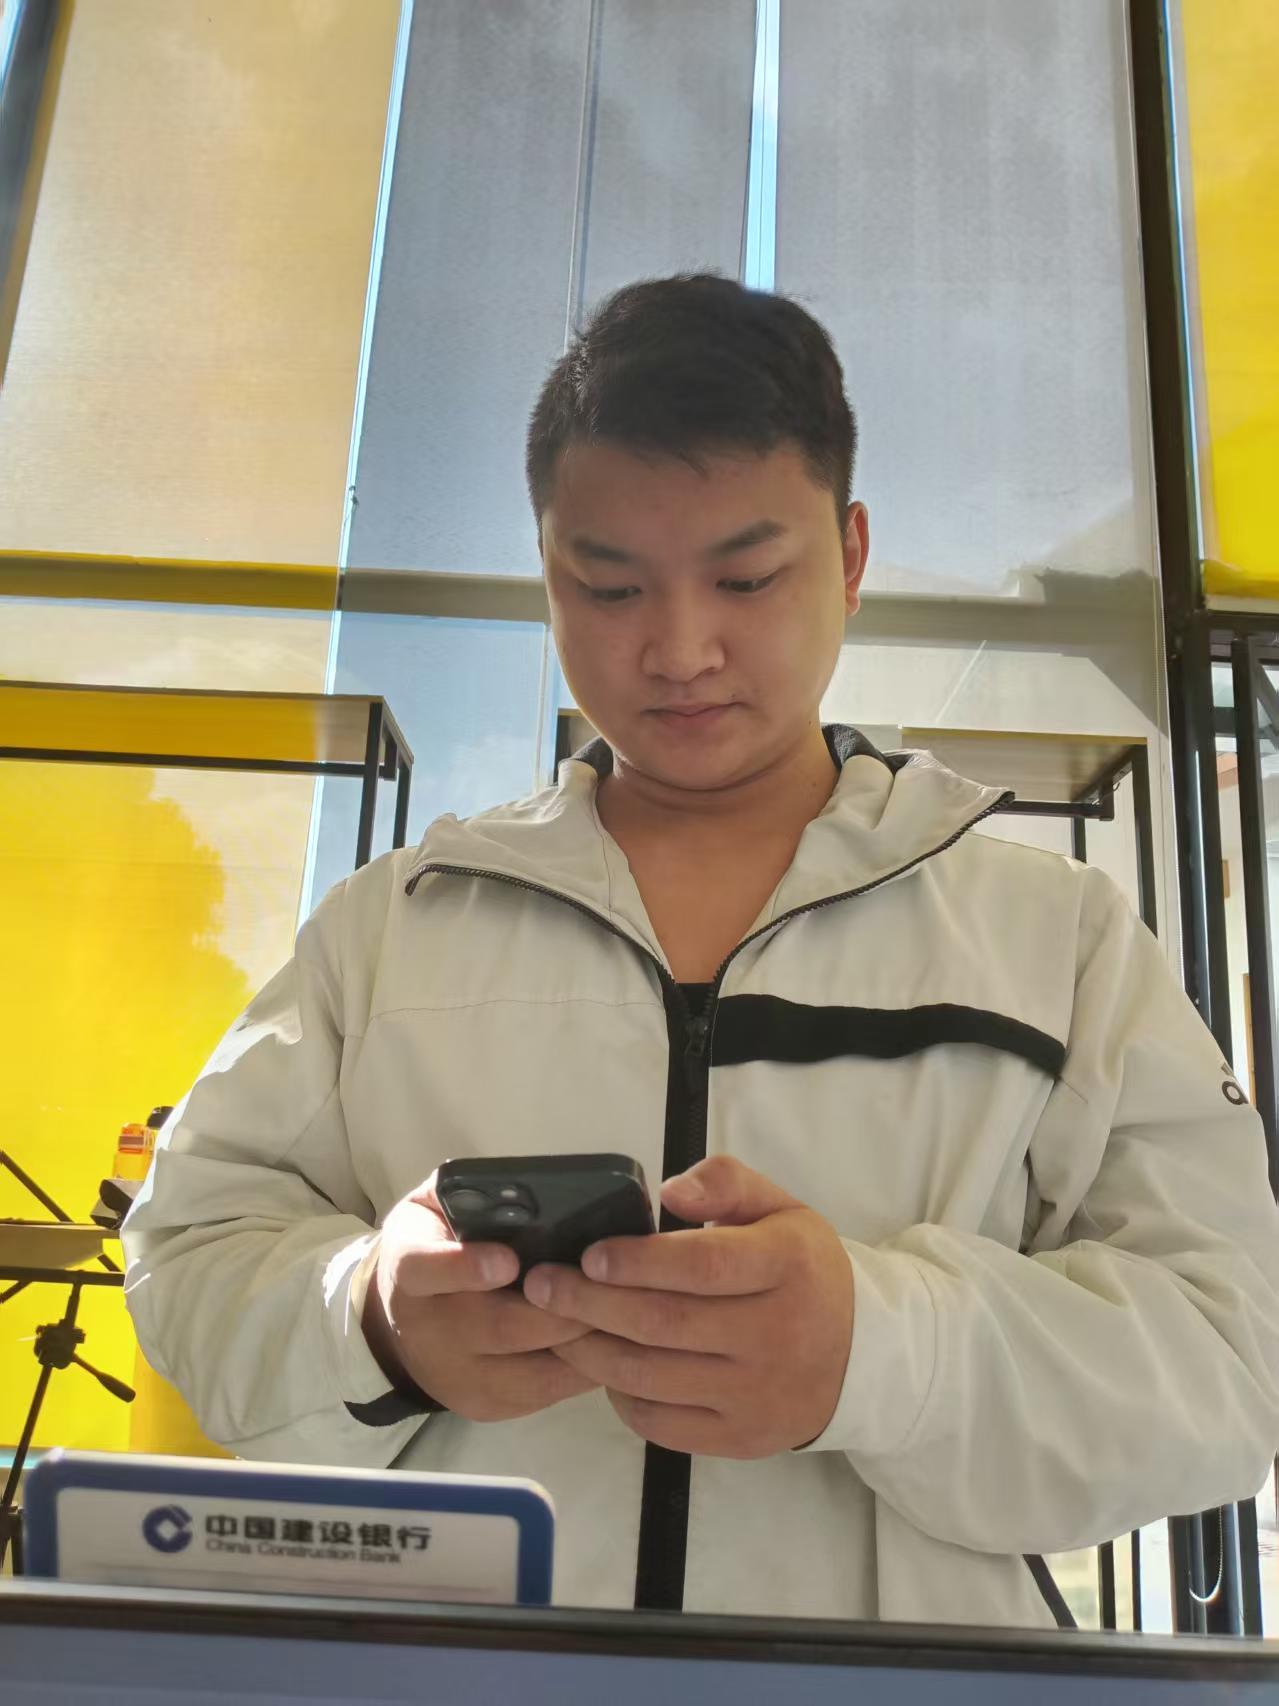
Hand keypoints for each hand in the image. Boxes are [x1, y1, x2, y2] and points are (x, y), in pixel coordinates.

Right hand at [362, 1172, 598, 1421]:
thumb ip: (469, 1193)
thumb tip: (532, 1187)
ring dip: (582, 1343)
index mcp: (410, 1269)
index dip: (465, 1267)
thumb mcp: (437, 1207)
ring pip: (529, 1372)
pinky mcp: (485, 1408)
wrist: (399, 1322)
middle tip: (608, 1286)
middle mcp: (426, 1330)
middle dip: (559, 1309)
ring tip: (624, 1313)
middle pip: (498, 1328)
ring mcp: (456, 1377)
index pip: (425, 1269)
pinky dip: (583, 1369)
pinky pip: (543, 1395)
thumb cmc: (437, 1245)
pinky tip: (610, 1341)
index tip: (509, 1259)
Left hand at [522, 1156, 853, 1457]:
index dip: (638, 1262)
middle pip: (664, 1323)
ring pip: (653, 1376)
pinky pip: (662, 1422)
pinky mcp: (741, 1439)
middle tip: (540, 1286)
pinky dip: (620, 1394)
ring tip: (554, 1322)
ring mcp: (758, 1395)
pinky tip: (602, 1363)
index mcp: (788, 1266)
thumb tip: (671, 1191)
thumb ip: (727, 1183)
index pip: (702, 1266)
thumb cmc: (801, 1270)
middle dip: (589, 1303)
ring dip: (590, 1348)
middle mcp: (777, 1335)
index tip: (589, 1254)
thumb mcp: (780, 1208)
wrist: (858, 1356)